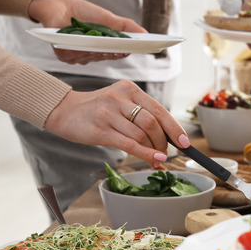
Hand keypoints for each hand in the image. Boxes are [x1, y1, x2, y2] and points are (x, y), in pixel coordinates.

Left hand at [28, 0, 144, 64]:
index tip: (141, 48)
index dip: (128, 51)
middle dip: (116, 52)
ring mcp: (76, 56)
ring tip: (110, 45)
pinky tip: (89, 43)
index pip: (116, 53)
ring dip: (99, 51)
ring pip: (91, 57)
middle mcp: (89, 55)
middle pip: (105, 56)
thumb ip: (124, 26)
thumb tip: (145, 33)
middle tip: (128, 48)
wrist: (56, 5)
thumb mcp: (106, 17)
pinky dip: (82, 49)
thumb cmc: (80, 11)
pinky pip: (75, 54)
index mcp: (100, 48)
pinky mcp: (63, 54)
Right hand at [45, 80, 189, 168]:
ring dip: (153, 151)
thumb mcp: (119, 104)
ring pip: (141, 134)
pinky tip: (153, 160)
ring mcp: (109, 113)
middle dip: (163, 142)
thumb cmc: (96, 110)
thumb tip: (166, 138)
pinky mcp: (100, 129)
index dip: (174, 127)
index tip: (185, 142)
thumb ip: (140, 115)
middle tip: (166, 154)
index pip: (159, 109)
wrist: (64, 111)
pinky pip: (129, 144)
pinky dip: (145, 154)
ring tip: (156, 160)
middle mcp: (120, 98)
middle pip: (152, 123)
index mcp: (129, 89)